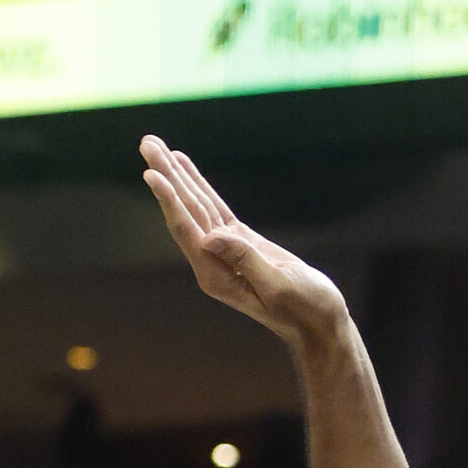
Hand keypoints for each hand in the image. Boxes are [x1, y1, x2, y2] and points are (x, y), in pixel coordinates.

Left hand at [140, 135, 348, 345]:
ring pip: (196, 206)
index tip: (152, 172)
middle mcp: (212, 261)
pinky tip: (184, 167)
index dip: (170, 200)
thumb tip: (211, 238)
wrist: (321, 324)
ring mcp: (225, 251)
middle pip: (184, 212)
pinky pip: (214, 209)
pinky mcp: (241, 243)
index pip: (188, 230)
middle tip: (147, 142)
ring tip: (156, 146)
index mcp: (216, 275)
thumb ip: (246, 262)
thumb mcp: (279, 287)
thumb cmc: (305, 310)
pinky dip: (199, 186)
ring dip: (177, 176)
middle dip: (165, 176)